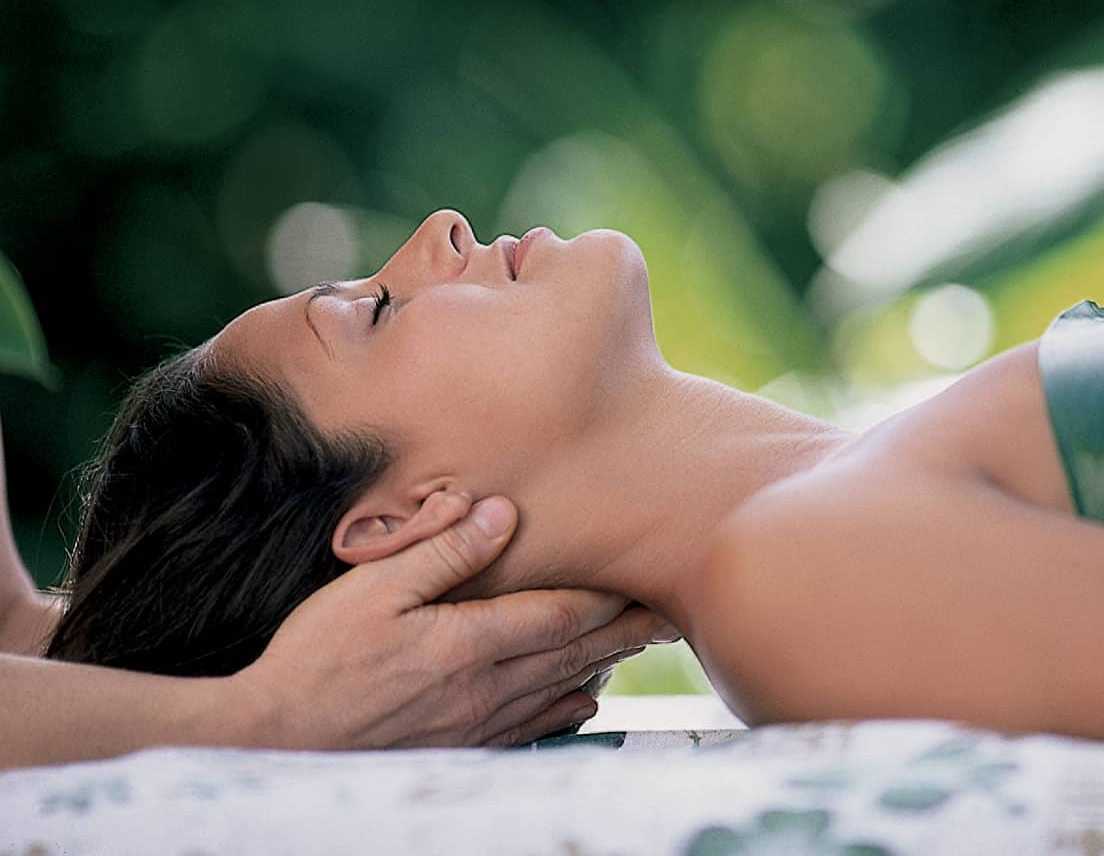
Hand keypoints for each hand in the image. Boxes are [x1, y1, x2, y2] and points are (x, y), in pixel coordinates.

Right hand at [227, 492, 676, 749]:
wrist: (276, 739)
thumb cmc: (317, 657)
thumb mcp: (373, 589)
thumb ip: (443, 550)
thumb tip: (501, 514)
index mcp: (469, 642)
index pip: (560, 614)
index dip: (608, 596)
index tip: (646, 578)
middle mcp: (484, 688)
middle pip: (573, 653)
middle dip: (624, 631)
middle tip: (668, 614)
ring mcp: (475, 725)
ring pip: (560, 691)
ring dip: (603, 666)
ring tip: (638, 645)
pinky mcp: (458, 748)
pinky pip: (530, 730)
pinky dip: (566, 712)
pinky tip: (584, 703)